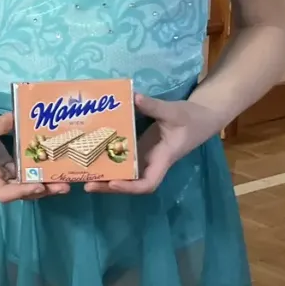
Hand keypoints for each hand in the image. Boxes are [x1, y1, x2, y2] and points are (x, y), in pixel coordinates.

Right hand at [0, 108, 69, 202]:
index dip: (20, 192)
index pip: (2, 192)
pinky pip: (27, 175)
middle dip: (42, 192)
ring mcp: (4, 174)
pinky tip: (56, 169)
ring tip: (66, 183)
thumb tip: (14, 118)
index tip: (38, 186)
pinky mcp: (10, 167)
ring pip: (26, 186)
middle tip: (63, 187)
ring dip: (45, 186)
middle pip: (20, 193)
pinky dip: (41, 174)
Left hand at [87, 92, 218, 195]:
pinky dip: (109, 160)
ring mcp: (144, 157)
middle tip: (86, 183)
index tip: (113, 183)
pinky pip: (123, 159)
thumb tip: (134, 98)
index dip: (130, 188)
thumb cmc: (191, 118)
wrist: (202, 117)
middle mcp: (151, 163)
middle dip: (109, 186)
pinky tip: (91, 155)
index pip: (148, 184)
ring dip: (105, 176)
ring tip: (82, 174)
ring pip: (124, 174)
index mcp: (162, 159)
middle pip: (130, 184)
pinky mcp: (139, 149)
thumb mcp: (174, 111)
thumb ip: (154, 106)